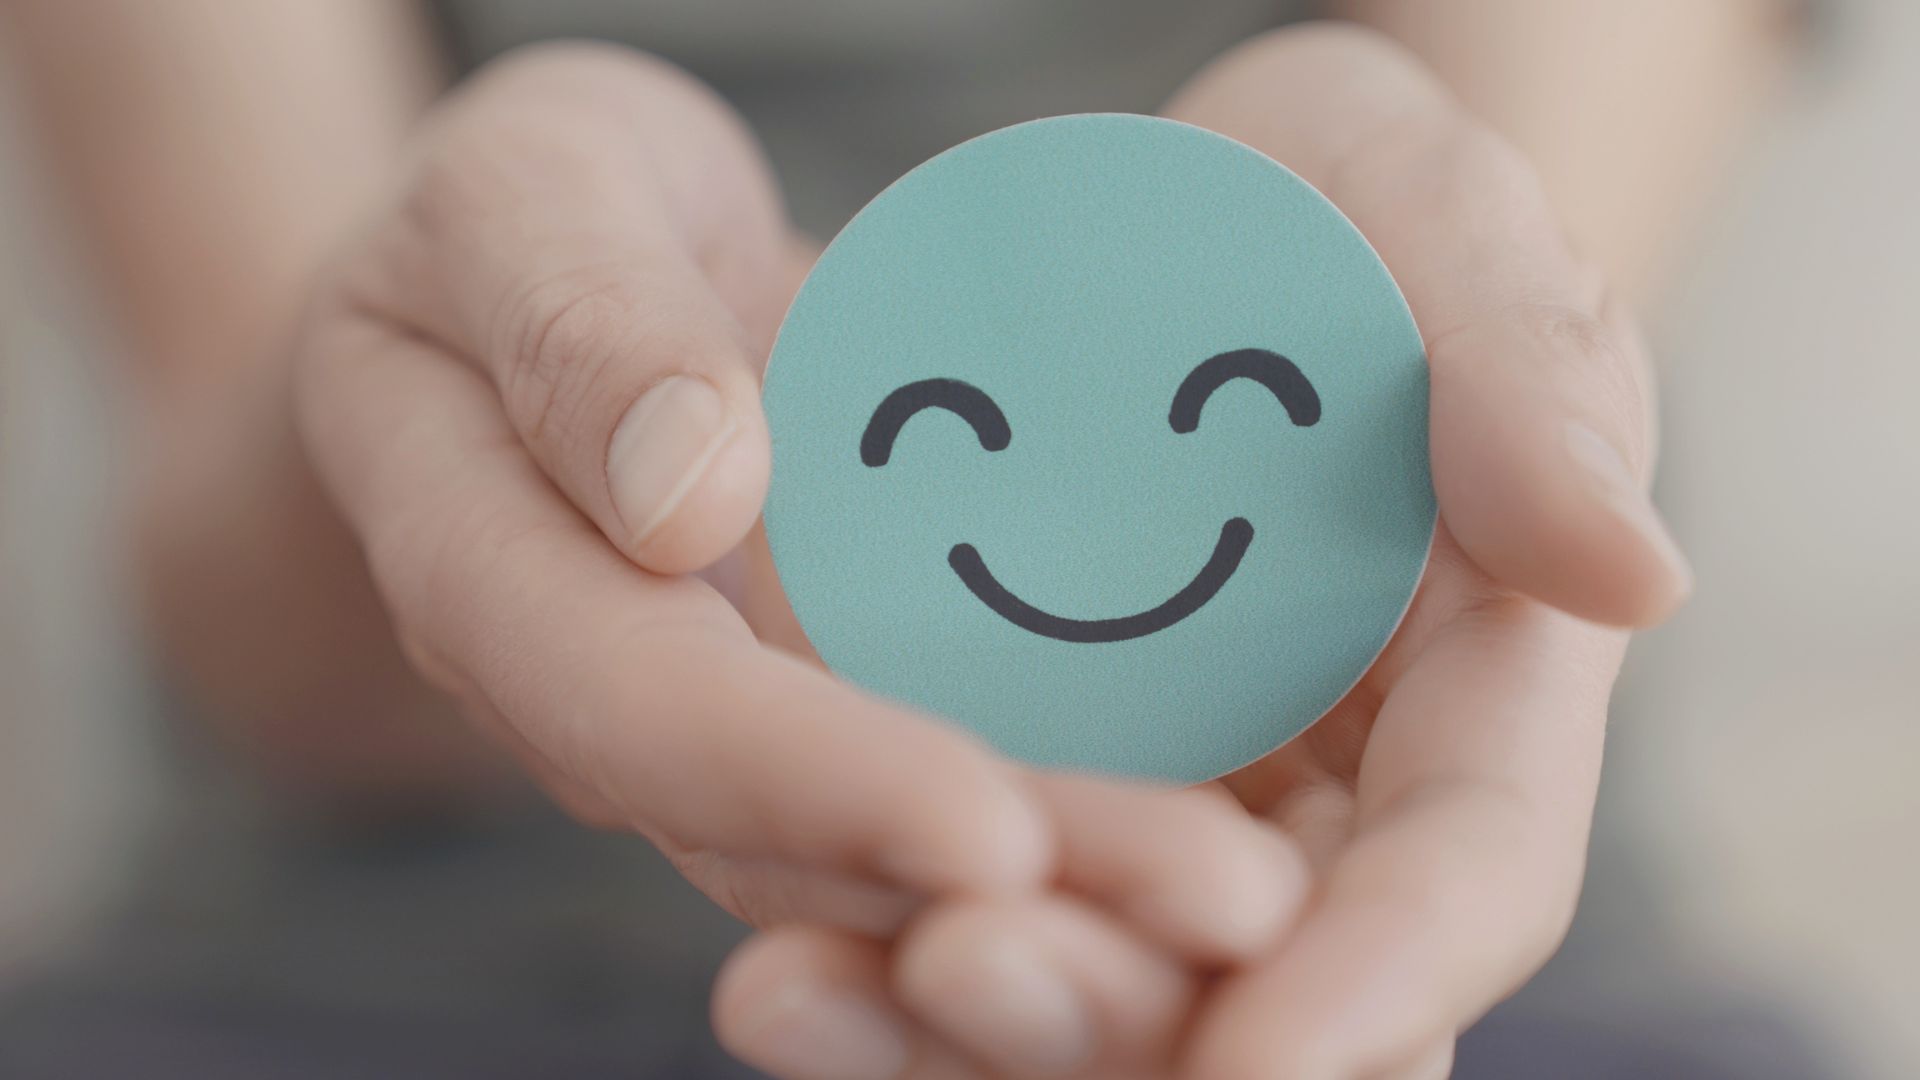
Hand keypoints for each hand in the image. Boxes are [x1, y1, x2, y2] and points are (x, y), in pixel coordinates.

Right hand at [295, 44, 1297, 965]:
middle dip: (1009, 882)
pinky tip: (1233, 829)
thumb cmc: (528, 213)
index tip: (983, 827)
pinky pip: (949, 778)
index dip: (805, 780)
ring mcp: (733, 713)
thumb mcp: (523, 196)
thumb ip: (578, 328)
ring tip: (1258, 899)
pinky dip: (1078, 820)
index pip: (642, 709)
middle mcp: (614, 698)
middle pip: (793, 838)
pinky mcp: (830, 695)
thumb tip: (687, 495)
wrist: (561, 275)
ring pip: (882, 855)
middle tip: (1226, 905)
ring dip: (1074, 893)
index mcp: (495, 578)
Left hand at [712, 24, 1689, 1079]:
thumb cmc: (1333, 198)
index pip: (1465, 871)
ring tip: (801, 994)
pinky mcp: (1032, 784)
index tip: (1263, 1063)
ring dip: (963, 1029)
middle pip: (1260, 983)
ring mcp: (1177, 803)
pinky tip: (775, 972)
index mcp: (1478, 682)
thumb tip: (1637, 580)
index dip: (1380, 981)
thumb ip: (1529, 376)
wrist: (1172, 214)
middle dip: (1125, 1018)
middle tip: (964, 966)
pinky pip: (961, 905)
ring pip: (1105, 986)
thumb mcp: (1435, 222)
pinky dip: (873, 949)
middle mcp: (1332, 790)